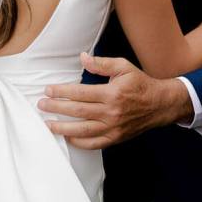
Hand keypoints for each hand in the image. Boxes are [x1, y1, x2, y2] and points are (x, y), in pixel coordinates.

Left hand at [37, 52, 194, 148]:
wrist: (160, 104)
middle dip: (56, 108)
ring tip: (48, 124)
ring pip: (83, 130)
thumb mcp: (123, 67)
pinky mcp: (115, 138)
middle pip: (77, 112)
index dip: (62, 92)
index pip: (80, 93)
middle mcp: (111, 112)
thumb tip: (82, 57)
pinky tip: (67, 137)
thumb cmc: (139, 83)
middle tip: (41, 105)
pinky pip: (93, 143)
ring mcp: (113, 128)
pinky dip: (78, 142)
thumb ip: (101, 63)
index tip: (48, 90)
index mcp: (112, 93)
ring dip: (62, 128)